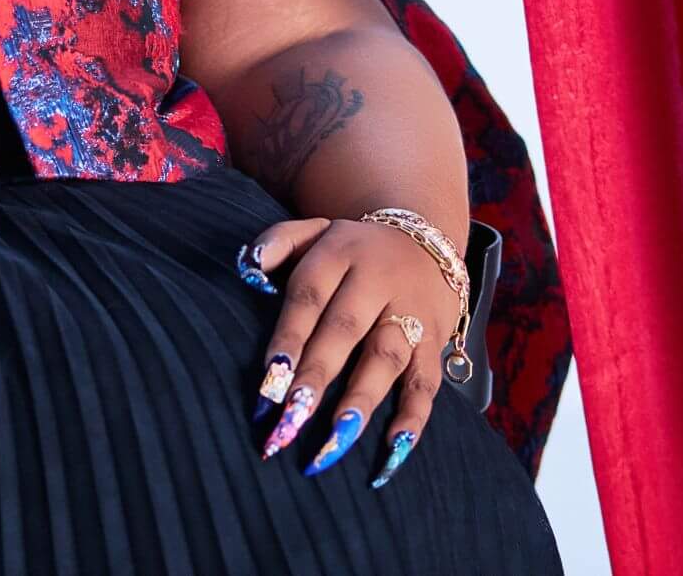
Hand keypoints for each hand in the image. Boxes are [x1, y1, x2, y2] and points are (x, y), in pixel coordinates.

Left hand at [236, 215, 460, 487]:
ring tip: (333, 444)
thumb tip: (247, 270)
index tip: (267, 383)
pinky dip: (413, 418)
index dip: (287, 339)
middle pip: (344, 331)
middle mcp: (376, 282)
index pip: (308, 297)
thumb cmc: (350, 250)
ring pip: (386, 359)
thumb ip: (276, 243)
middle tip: (289, 422)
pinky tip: (392, 451)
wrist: (424, 239)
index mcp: (339, 254)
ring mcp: (410, 313)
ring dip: (360, 403)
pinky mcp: (435, 342)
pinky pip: (427, 382)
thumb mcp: (312, 230)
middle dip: (316, 378)